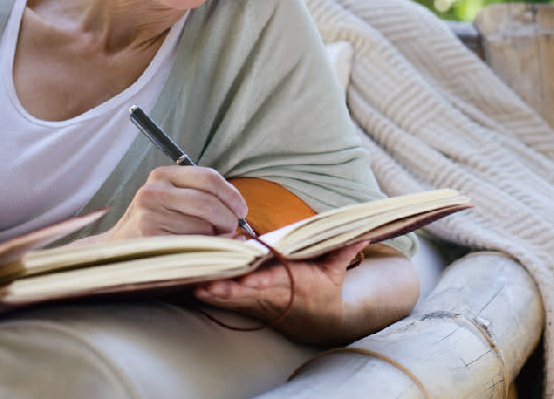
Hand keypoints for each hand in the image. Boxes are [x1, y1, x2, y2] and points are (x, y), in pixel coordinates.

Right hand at [104, 165, 248, 239]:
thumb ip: (200, 195)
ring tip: (207, 243)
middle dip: (228, 220)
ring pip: (202, 228)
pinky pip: (192, 247)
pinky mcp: (150, 241)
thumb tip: (240, 211)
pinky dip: (204, 252)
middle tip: (230, 230)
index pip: (209, 178)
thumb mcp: (170, 198)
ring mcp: (149, 216)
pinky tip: (199, 253)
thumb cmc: (153, 224)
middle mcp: (153, 191)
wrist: (115, 251)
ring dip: (214, 240)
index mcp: (162, 175)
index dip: (232, 195)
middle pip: (209, 203)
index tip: (241, 210)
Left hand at [193, 241, 364, 343]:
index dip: (260, 281)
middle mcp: (272, 293)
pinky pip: (227, 300)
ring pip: (234, 297)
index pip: (274, 280)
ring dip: (215, 293)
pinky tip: (194, 287)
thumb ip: (341, 250)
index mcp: (292, 282)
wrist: (319, 320)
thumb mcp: (335, 270)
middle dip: (228, 289)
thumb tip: (360, 232)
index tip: (246, 279)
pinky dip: (212, 295)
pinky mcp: (248, 303)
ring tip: (196, 286)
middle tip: (209, 284)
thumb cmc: (324, 287)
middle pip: (247, 291)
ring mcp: (258, 300)